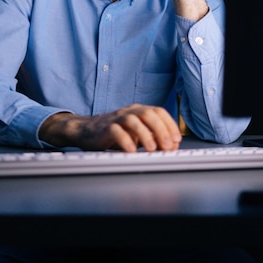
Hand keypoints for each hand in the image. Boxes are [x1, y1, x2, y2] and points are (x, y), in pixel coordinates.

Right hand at [39, 104, 181, 152]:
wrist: (86, 130)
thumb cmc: (114, 133)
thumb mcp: (135, 133)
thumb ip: (151, 136)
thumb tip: (171, 147)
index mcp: (138, 110)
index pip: (158, 111)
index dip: (169, 124)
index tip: (176, 139)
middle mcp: (129, 111)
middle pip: (148, 113)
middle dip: (161, 130)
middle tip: (167, 146)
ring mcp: (116, 118)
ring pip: (133, 120)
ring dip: (145, 135)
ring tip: (151, 149)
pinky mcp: (104, 128)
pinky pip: (116, 131)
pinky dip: (126, 141)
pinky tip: (131, 151)